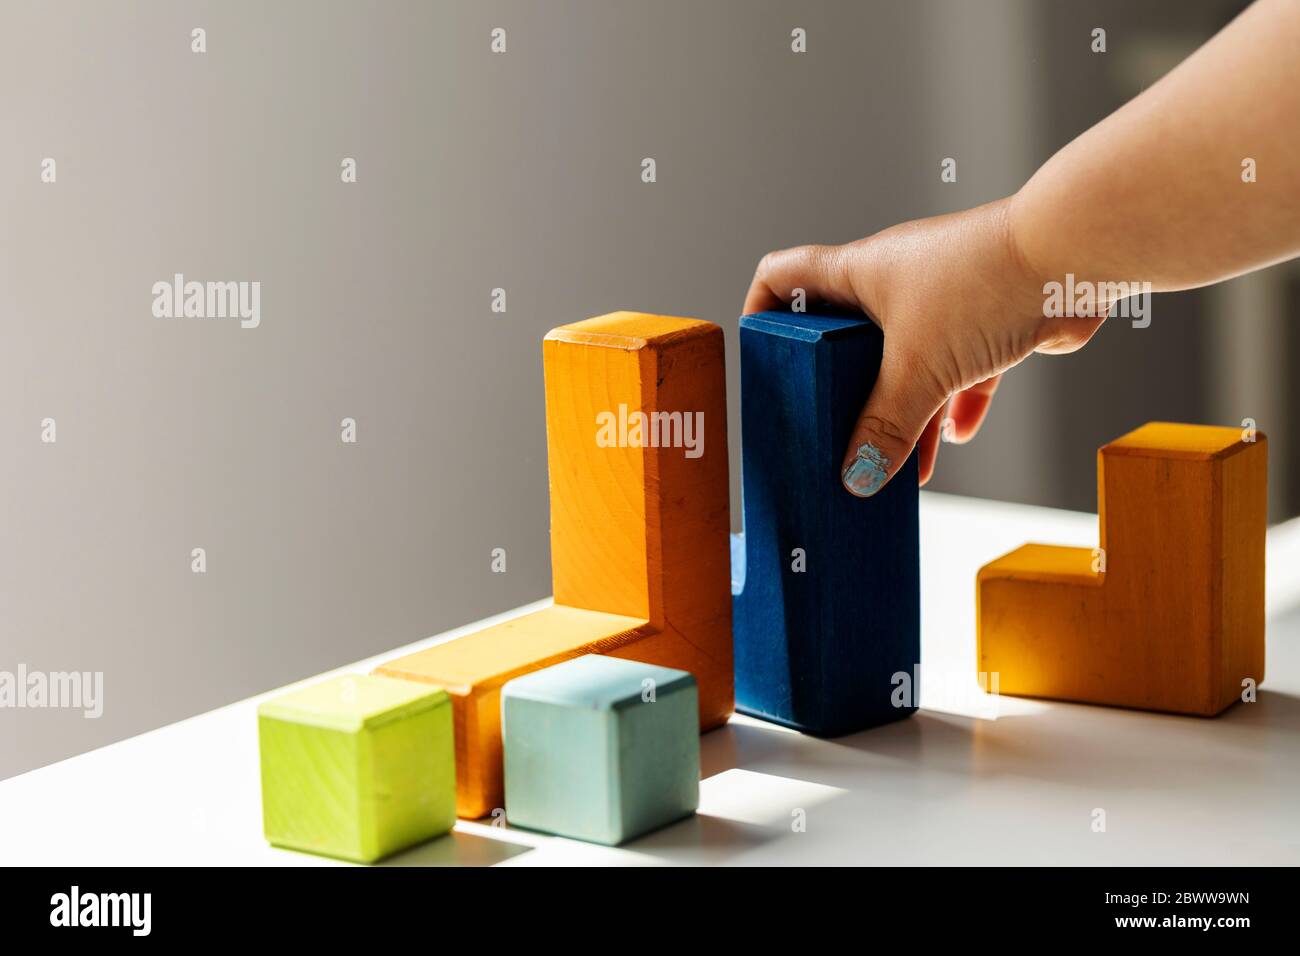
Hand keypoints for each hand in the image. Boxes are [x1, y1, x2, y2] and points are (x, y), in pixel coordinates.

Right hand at [742, 196, 1105, 495]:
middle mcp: (898, 280)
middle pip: (848, 336)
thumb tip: (857, 476)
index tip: (762, 352)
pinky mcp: (992, 319)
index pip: (786, 276)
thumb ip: (885, 426)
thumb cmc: (984, 283)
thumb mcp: (918, 367)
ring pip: (910, 363)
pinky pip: (963, 370)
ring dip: (905, 412)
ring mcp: (946, 298)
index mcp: (860, 273)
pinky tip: (956, 437)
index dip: (763, 308)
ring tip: (899, 463)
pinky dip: (957, 404)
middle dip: (843, 388)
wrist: (1076, 256)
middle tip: (833, 429)